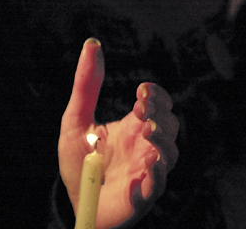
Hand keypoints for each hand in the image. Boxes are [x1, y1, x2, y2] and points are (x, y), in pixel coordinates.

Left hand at [59, 39, 178, 228]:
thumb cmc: (79, 161)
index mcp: (134, 127)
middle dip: (160, 114)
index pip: (158, 105)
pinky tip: (146, 164)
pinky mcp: (142, 197)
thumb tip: (92, 44)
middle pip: (170, 125)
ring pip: (171, 153)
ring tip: (146, 132)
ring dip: (162, 140)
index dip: (157, 96)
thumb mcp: (75, 119)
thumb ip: (86, 84)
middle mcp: (146, 147)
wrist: (74, 202)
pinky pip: (158, 185)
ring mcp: (147, 171)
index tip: (141, 92)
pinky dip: (156, 174)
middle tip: (141, 107)